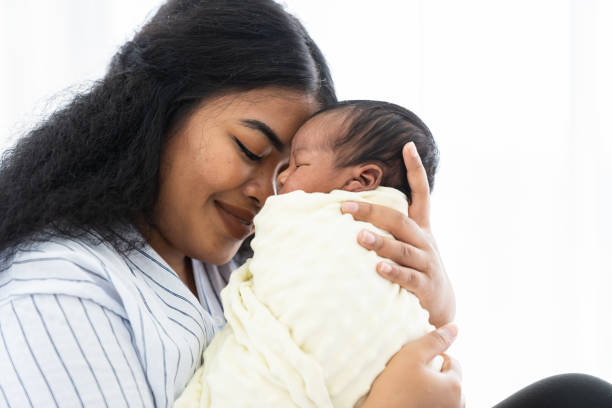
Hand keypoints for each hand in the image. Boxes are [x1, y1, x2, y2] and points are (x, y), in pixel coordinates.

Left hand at [341, 142, 454, 326]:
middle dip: (372, 212)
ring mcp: (426, 263)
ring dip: (380, 242)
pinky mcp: (425, 285)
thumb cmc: (416, 269)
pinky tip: (377, 267)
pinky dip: (393, 271)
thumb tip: (352, 215)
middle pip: (399, 220)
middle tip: (345, 207)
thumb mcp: (408, 246)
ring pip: (402, 249)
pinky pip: (408, 277)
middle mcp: (424, 241)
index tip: (408, 145)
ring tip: (360, 237)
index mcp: (420, 228)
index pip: (421, 193)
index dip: (416, 169)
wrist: (441, 306)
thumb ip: (388, 230)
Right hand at [362, 324, 462, 407]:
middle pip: (448, 379)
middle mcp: (455, 405)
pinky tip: (406, 400)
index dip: (432, 356)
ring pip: (440, 394)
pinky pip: (432, 405)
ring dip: (427, 389)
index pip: (452, 361)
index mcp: (455, 387)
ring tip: (406, 388)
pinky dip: (423, 401)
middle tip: (409, 374)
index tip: (413, 362)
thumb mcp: (412, 356)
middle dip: (432, 374)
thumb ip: (434, 340)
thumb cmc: (393, 391)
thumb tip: (454, 328)